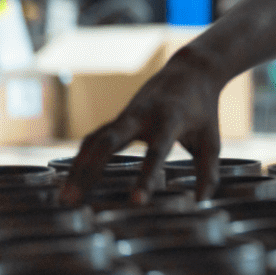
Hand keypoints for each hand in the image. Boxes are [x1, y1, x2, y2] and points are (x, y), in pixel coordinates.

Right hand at [59, 48, 224, 204]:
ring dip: (77, 168)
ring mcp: (125, 116)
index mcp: (170, 119)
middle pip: (109, 141)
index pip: (156, 151)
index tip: (137, 203)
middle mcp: (141, 115)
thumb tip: (201, 203)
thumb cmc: (203, 111)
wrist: (191, 72)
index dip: (146, 176)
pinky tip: (68, 181)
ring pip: (95, 140)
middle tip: (73, 200)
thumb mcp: (211, 138)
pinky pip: (93, 139)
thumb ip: (208, 171)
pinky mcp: (117, 119)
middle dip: (89, 170)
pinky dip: (80, 158)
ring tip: (64, 199)